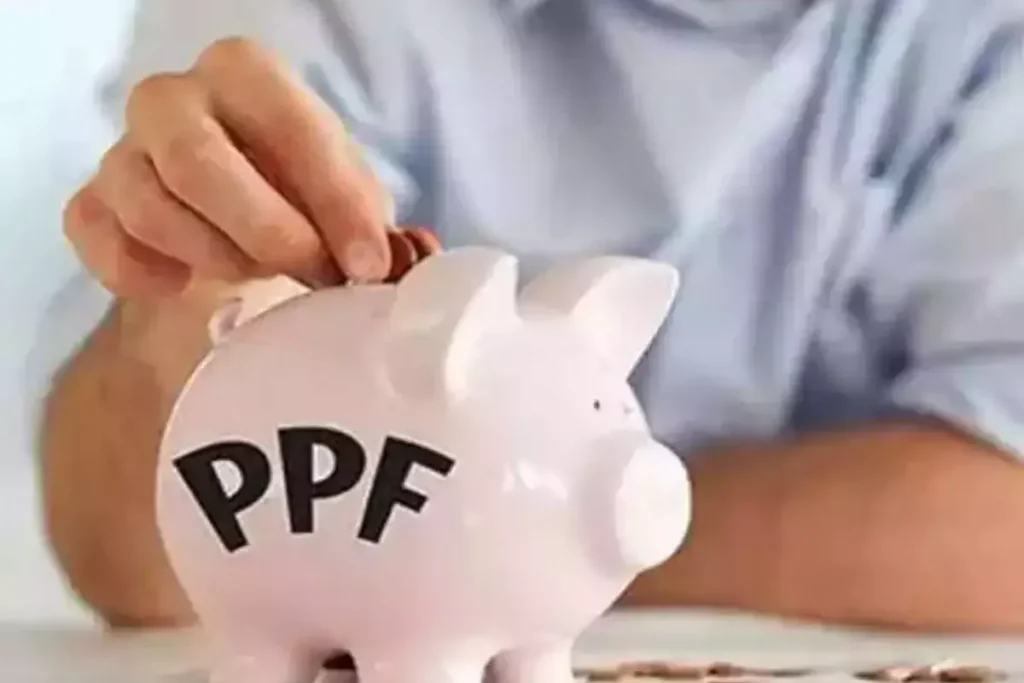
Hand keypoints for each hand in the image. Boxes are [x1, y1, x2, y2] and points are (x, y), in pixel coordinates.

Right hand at [63, 37, 393, 299]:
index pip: (288, 127)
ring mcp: (123, 152)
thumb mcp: (344, 198)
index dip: (335, 203)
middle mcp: (172, 98)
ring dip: (219, 259)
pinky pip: (105, 244)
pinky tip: (188, 285)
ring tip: (256, 271)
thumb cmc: (298, 199)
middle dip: (269, 235)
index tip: (369, 264)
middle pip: (199, 163)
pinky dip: (149, 276)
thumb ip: (368, 222)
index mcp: (245, 74)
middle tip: (316, 277)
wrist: (234, 223)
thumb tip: (390, 261)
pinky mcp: (92, 205)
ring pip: (151, 210)